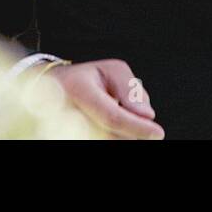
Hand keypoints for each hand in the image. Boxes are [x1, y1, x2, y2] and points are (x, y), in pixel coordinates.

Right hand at [47, 59, 164, 138]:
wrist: (53, 90)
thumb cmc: (88, 79)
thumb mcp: (110, 70)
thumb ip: (130, 88)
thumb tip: (147, 115)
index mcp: (78, 90)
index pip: (112, 117)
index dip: (137, 127)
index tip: (158, 132)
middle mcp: (69, 114)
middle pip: (114, 136)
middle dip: (134, 131)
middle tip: (137, 118)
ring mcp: (69, 131)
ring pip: (110, 141)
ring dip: (125, 134)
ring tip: (116, 113)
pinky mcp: (73, 138)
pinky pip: (105, 141)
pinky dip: (117, 137)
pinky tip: (116, 127)